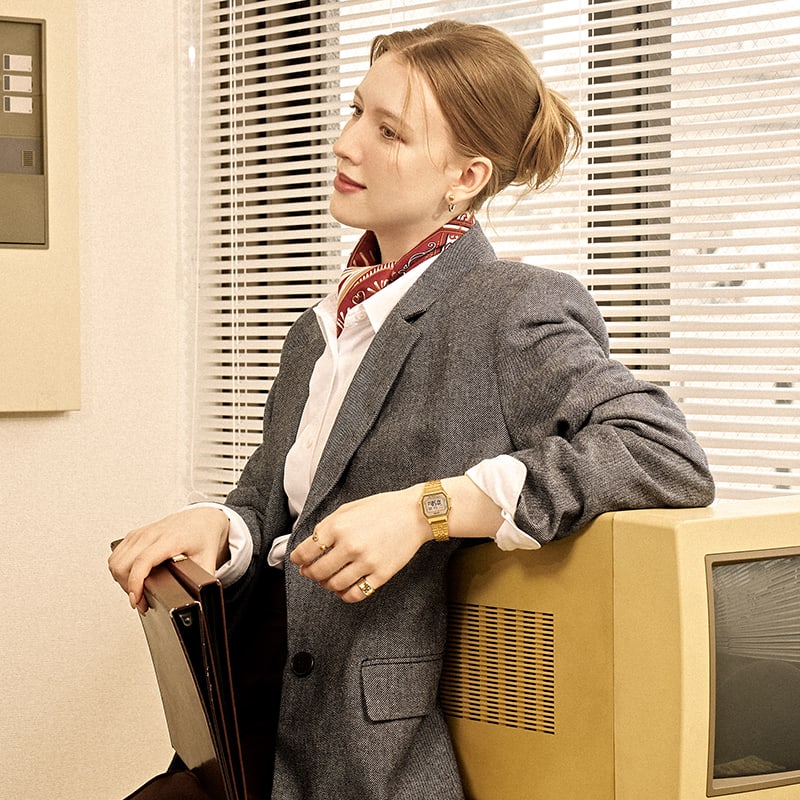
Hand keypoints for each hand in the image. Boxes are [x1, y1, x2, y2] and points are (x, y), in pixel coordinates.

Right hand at [108, 506, 230, 611]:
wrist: (202, 517)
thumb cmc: (203, 535)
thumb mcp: (208, 559)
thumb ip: (203, 581)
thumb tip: (199, 599)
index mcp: (171, 539)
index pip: (143, 561)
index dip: (135, 584)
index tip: (137, 600)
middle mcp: (152, 534)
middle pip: (123, 564)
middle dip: (128, 587)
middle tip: (141, 600)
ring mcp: (141, 533)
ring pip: (115, 561)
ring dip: (121, 580)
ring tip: (136, 590)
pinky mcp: (134, 535)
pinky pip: (116, 555)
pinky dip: (119, 570)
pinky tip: (131, 577)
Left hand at [289, 486, 429, 603]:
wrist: (415, 513)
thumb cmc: (383, 508)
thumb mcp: (349, 508)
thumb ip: (328, 525)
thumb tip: (311, 544)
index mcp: (338, 526)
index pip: (305, 552)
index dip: (297, 559)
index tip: (299, 561)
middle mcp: (350, 545)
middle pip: (317, 572)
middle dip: (309, 574)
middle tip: (310, 571)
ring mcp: (366, 562)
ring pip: (334, 585)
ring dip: (326, 585)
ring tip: (328, 579)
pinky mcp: (381, 574)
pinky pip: (355, 594)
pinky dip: (345, 595)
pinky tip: (344, 588)